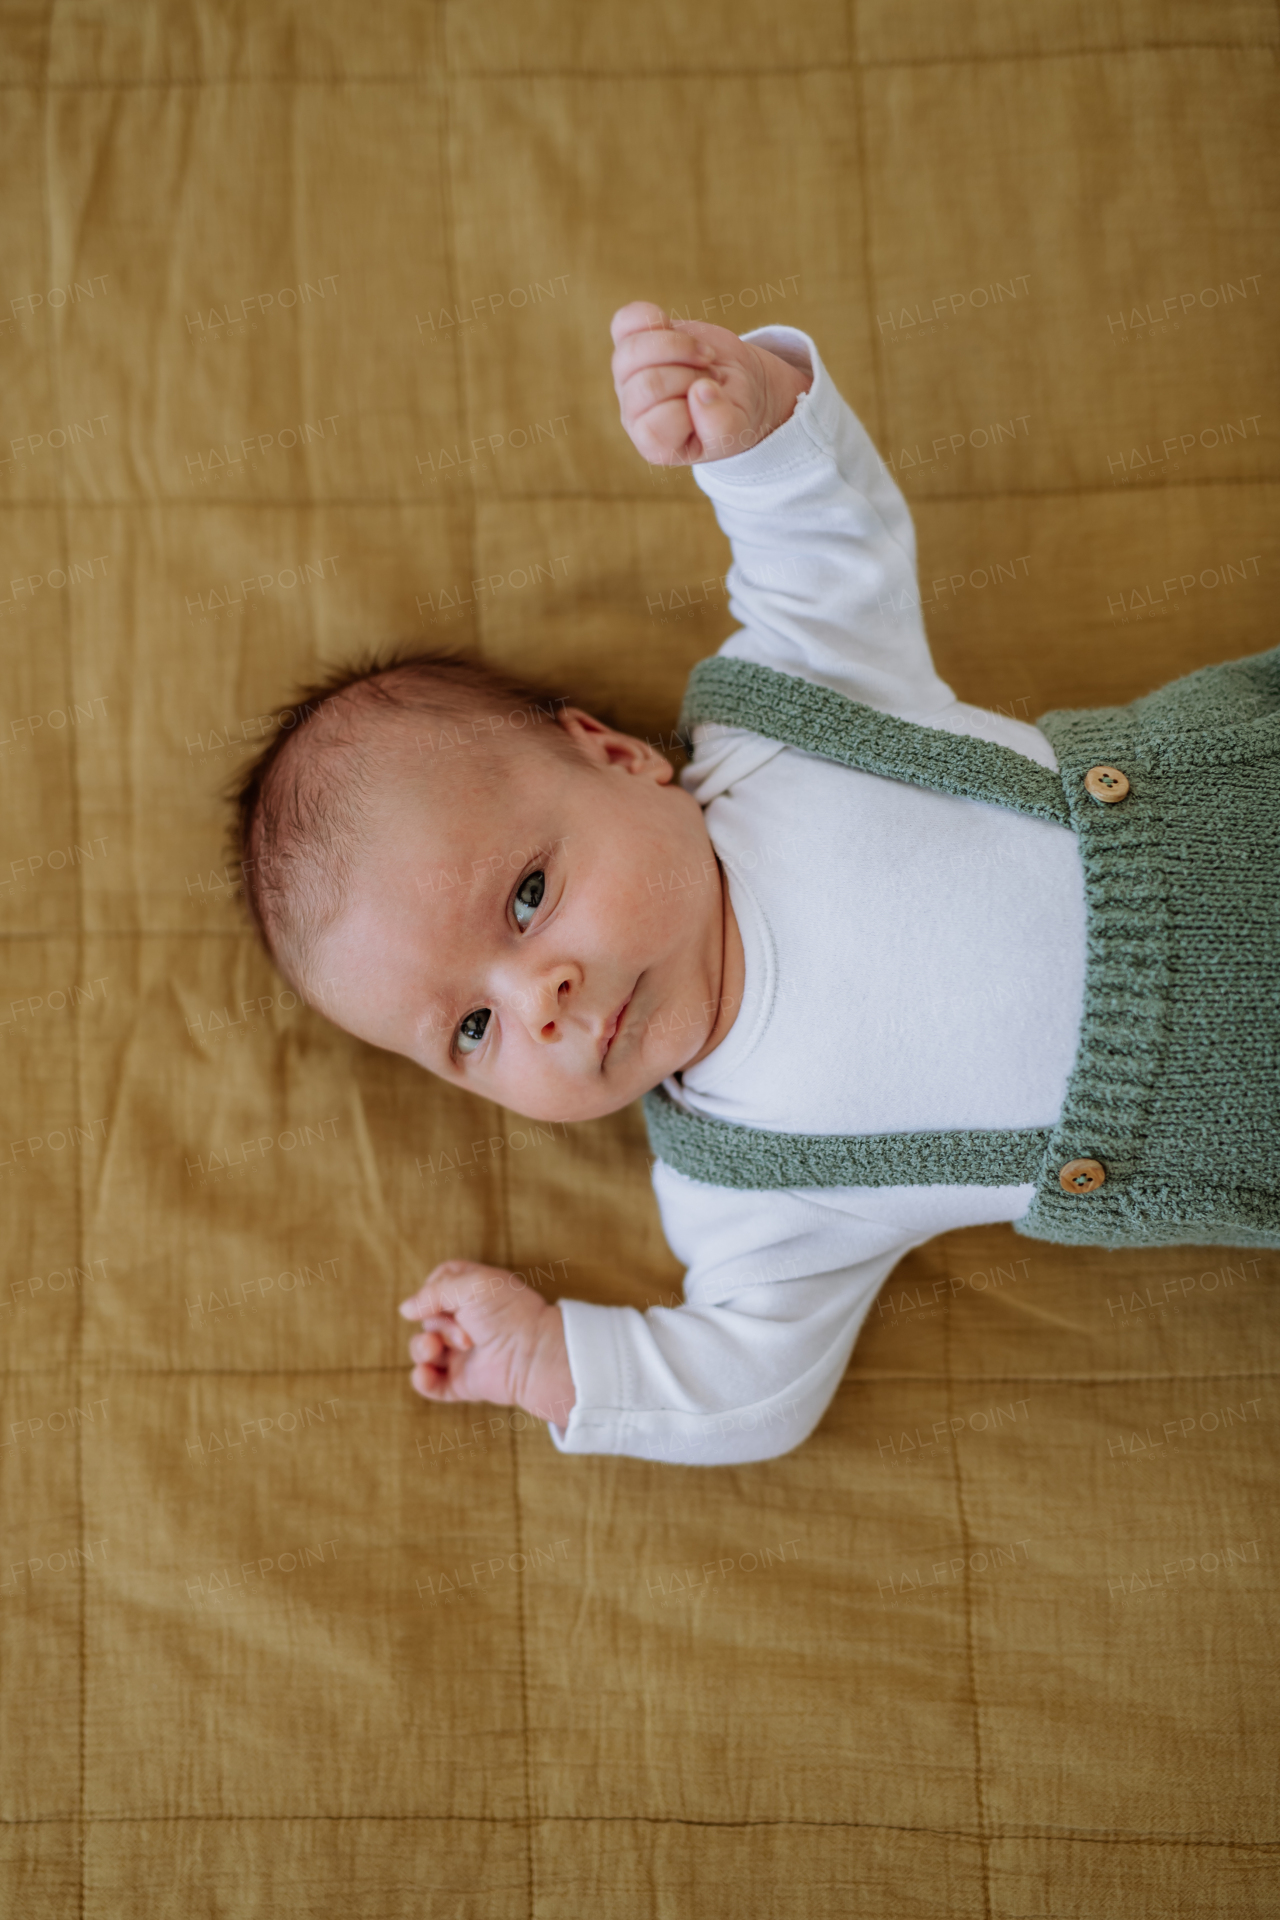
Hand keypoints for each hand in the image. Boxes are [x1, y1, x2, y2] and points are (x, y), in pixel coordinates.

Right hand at [398, 1261, 575, 1425]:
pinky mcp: (461, 1381)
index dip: (430, 1292)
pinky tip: (426, 1374)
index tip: (440, 1296)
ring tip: (435, 1351)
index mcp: (470, 1294)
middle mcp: (464, 1322)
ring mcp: (461, 1353)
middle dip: (438, 1325)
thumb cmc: (508, 1313)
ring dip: (422, 1349)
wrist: (532, 1354)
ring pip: (422, 1350)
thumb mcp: (471, 1284)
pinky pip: (430, 1383)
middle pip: (427, 1319)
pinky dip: (423, 1380)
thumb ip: (433, 1292)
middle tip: (467, 1333)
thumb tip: (405, 1309)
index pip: (436, 1286)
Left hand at [611, 299, 810, 466]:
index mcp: (654, 442)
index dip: (689, 407)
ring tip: (701, 356)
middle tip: (710, 378)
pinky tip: (672, 327)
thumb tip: (702, 392)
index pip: (655, 425)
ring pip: (632, 350)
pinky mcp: (633, 340)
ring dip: (678, 346)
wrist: (734, 384)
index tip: (712, 400)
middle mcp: (634, 411)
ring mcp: (628, 375)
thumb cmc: (732, 413)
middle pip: (647, 384)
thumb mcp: (735, 431)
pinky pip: (626, 320)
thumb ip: (722, 425)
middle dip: (689, 376)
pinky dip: (652, 318)